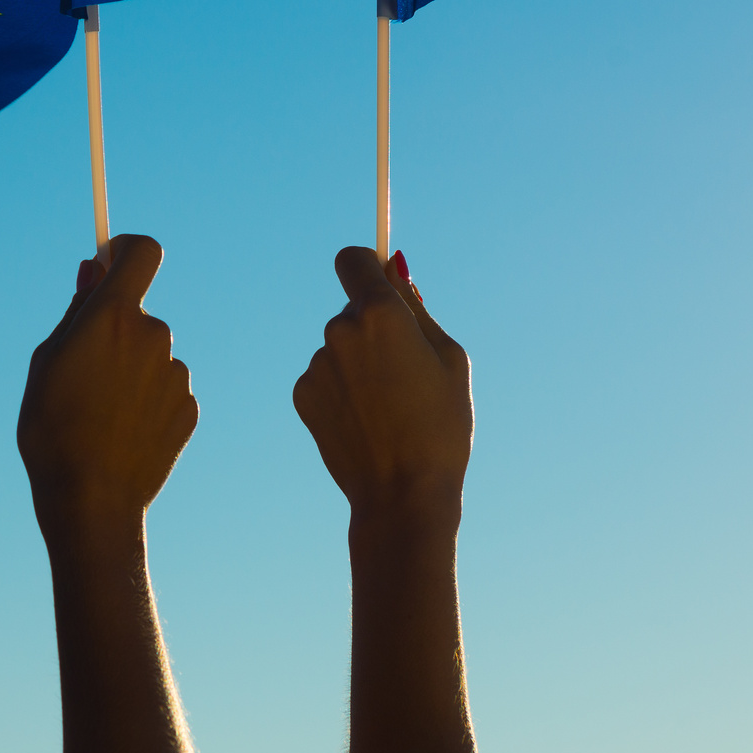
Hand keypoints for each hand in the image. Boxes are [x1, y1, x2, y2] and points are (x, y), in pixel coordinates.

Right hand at [17, 234, 197, 538]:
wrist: (92, 500)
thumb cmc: (54, 430)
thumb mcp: (47, 362)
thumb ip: (76, 312)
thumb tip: (94, 273)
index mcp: (114, 317)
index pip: (143, 252)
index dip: (127, 250)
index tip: (110, 262)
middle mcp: (154, 337)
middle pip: (141, 314)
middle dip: (117, 330)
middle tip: (85, 370)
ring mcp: (177, 374)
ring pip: (153, 356)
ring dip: (132, 370)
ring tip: (101, 413)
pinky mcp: (190, 408)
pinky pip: (166, 389)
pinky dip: (148, 401)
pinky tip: (123, 432)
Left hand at [292, 249, 471, 526]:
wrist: (402, 493)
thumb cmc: (441, 425)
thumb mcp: (451, 358)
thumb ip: (418, 309)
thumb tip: (395, 270)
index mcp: (379, 314)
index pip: (352, 259)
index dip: (366, 266)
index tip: (380, 282)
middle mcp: (339, 331)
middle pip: (351, 307)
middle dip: (373, 325)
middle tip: (405, 369)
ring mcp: (316, 364)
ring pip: (339, 345)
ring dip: (358, 361)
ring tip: (389, 405)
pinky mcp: (302, 394)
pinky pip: (325, 375)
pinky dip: (342, 388)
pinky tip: (366, 420)